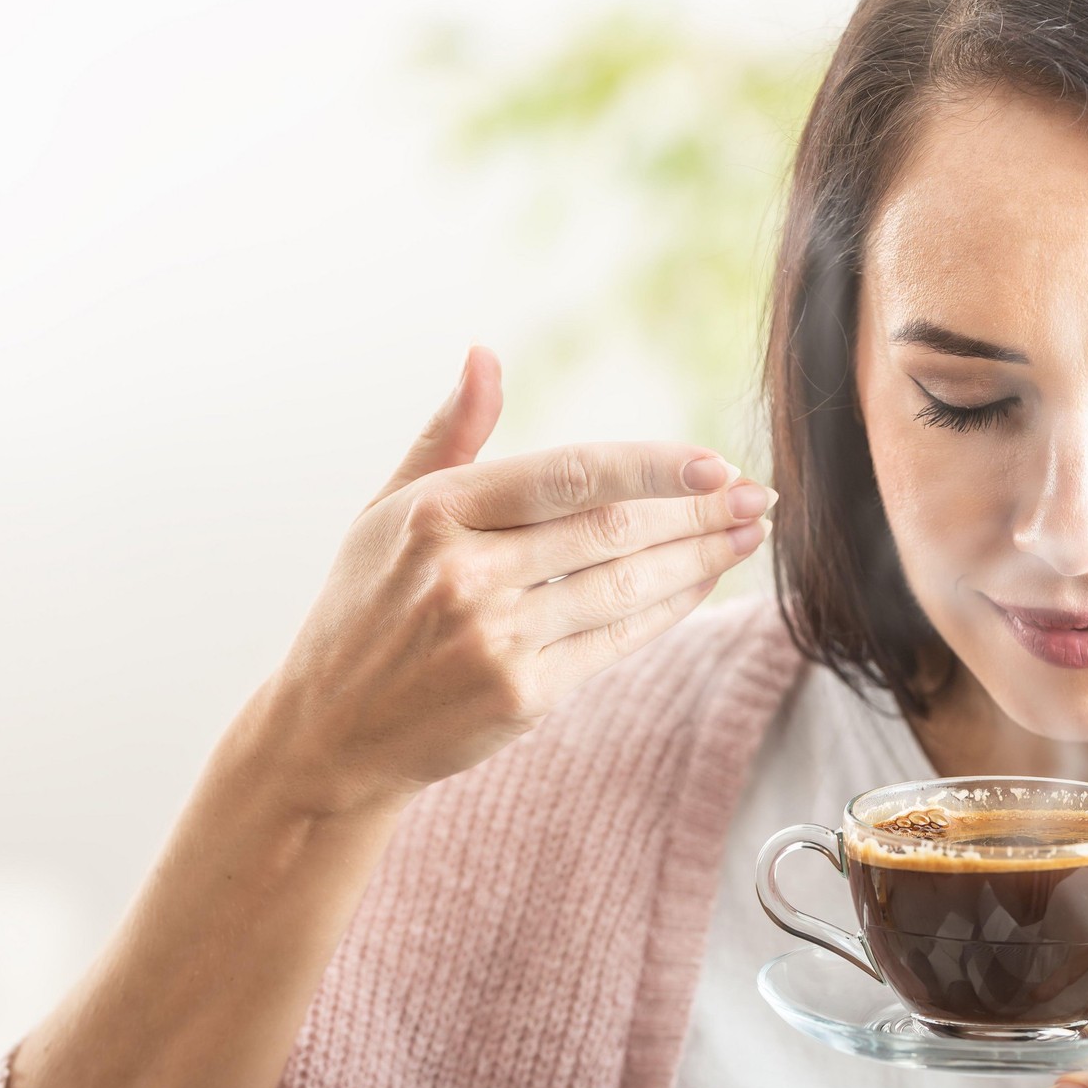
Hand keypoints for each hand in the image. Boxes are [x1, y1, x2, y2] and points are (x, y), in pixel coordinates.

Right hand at [234, 345, 773, 814]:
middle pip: (609, 530)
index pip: (567, 474)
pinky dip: (668, 610)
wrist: (328, 733)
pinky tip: (703, 583)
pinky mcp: (519, 695)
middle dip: (696, 512)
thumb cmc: (364, 608)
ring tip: (748, 534)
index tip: (715, 463)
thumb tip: (486, 353)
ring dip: (698, 559)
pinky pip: (615, 642)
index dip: (650, 468)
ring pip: (623, 586)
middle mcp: (464, 571)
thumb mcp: (386, 511)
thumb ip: (450, 434)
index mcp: (436, 511)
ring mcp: (493, 637)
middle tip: (758, 496)